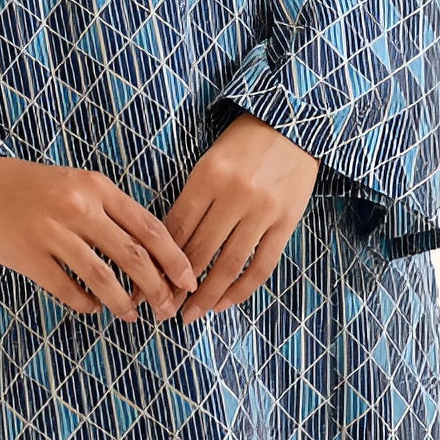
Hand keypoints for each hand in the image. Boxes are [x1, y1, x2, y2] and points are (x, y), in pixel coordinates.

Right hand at [0, 158, 198, 323]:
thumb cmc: (32, 185)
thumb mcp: (75, 183)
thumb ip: (108, 210)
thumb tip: (147, 252)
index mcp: (96, 187)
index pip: (149, 227)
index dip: (174, 258)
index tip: (188, 280)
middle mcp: (79, 207)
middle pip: (133, 257)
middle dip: (157, 289)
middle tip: (167, 310)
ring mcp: (53, 232)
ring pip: (104, 279)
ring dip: (123, 305)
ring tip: (132, 317)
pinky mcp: (29, 256)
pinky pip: (68, 290)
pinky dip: (87, 305)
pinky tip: (93, 308)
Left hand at [156, 111, 320, 324]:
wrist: (294, 125)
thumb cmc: (244, 142)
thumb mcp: (211, 159)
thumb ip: (193, 197)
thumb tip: (167, 243)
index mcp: (208, 174)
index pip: (176, 227)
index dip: (158, 259)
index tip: (144, 282)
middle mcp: (235, 194)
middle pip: (199, 250)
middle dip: (176, 285)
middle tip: (161, 308)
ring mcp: (263, 211)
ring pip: (228, 265)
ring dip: (206, 296)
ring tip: (189, 315)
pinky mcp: (286, 223)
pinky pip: (261, 266)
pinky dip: (241, 290)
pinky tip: (225, 303)